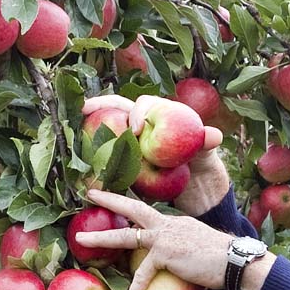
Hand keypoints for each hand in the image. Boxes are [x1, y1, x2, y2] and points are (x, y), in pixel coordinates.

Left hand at [74, 188, 233, 289]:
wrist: (236, 262)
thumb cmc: (224, 260)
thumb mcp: (200, 247)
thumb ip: (184, 250)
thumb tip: (180, 262)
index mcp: (177, 223)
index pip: (149, 215)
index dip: (132, 210)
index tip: (116, 202)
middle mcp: (169, 225)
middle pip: (135, 209)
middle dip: (111, 200)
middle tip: (90, 194)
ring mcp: (166, 237)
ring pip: (127, 235)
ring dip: (102, 237)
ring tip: (82, 238)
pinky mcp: (166, 253)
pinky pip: (143, 271)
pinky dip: (136, 286)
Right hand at [82, 94, 229, 215]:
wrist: (194, 184)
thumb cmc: (200, 160)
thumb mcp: (205, 152)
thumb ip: (206, 143)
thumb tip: (214, 136)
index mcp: (158, 114)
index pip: (142, 104)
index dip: (137, 113)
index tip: (137, 130)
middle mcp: (139, 123)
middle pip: (115, 109)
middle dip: (98, 105)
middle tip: (83, 109)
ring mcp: (129, 141)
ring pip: (105, 131)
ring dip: (89, 131)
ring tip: (75, 137)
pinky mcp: (124, 160)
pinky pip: (106, 157)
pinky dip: (95, 160)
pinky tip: (85, 170)